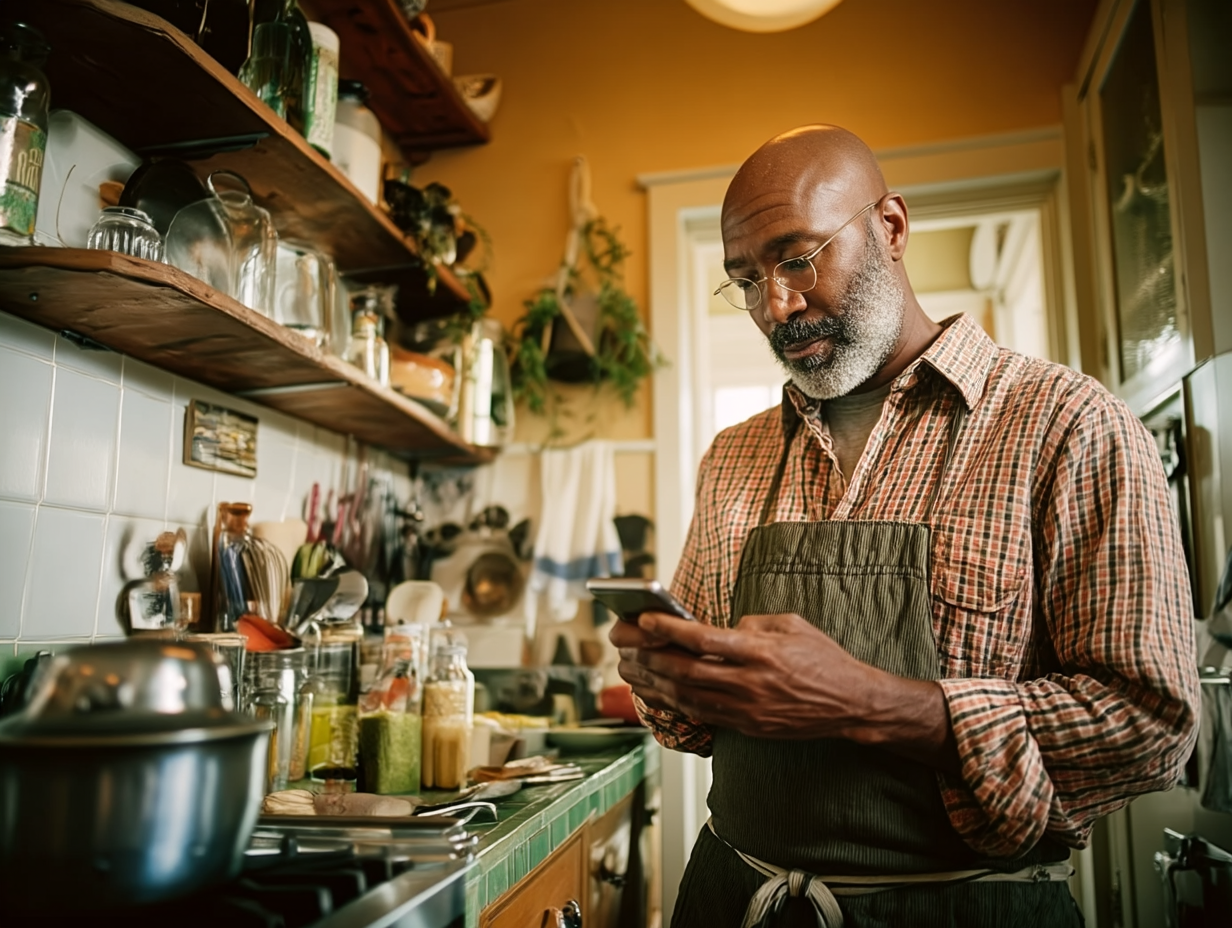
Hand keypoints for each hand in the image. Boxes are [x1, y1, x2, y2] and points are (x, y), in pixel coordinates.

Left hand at [616, 611, 958, 770]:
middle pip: (686, 671)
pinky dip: (674, 703)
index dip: (669, 630)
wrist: (851, 704)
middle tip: (623, 644)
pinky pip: (702, 715)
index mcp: (761, 652)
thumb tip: (723, 628)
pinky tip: (655, 693)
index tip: (643, 619)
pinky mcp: (748, 726)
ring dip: (653, 683)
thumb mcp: (793, 625)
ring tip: (628, 668)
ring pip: (688, 697)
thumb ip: (753, 623)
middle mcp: (751, 683)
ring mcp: (748, 709)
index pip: (704, 640)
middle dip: (649, 657)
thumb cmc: (823, 659)